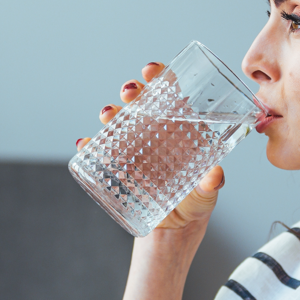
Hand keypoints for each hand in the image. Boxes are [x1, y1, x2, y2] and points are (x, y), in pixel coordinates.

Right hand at [76, 62, 225, 236]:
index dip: (159, 76)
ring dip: (111, 112)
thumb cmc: (195, 203)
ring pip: (120, 121)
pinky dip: (90, 145)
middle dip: (132, 91)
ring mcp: (135, 148)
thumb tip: (214, 176)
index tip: (151, 70)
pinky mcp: (118, 167)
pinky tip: (86, 143)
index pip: (169, 94)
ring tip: (108, 115)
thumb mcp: (206, 194)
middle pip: (141, 102)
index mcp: (179, 128)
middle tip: (130, 93)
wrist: (174, 229)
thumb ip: (211, 185)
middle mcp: (155, 132)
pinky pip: (100, 151)